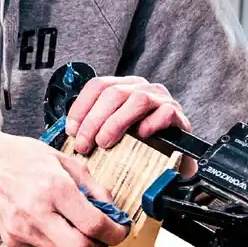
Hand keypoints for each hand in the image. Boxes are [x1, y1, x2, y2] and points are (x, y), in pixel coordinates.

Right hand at [0, 126, 128, 246]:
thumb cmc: (24, 156)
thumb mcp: (65, 160)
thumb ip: (93, 186)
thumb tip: (112, 210)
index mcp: (54, 188)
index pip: (94, 224)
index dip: (115, 232)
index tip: (120, 230)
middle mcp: (37, 212)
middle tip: (105, 237)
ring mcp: (22, 230)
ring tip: (83, 233)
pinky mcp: (13, 241)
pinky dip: (59, 246)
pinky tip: (58, 228)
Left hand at [65, 76, 196, 176]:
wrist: (171, 161)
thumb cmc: (138, 146)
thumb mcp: (113, 133)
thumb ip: (95, 129)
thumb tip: (70, 135)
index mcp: (124, 87)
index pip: (97, 85)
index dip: (81, 107)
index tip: (71, 131)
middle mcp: (142, 87)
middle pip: (113, 92)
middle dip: (93, 120)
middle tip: (84, 145)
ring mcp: (161, 99)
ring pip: (136, 99)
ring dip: (115, 122)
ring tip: (105, 143)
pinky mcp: (177, 114)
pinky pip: (164, 112)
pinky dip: (150, 124)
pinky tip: (140, 137)